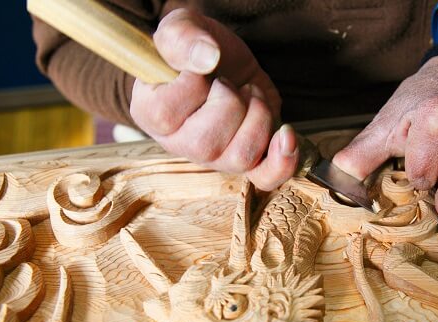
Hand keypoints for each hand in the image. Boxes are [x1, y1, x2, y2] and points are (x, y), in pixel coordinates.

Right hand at [130, 8, 298, 190]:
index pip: (166, 114)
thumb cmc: (197, 49)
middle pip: (206, 144)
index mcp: (151, 114)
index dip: (192, 86)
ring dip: (257, 117)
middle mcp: (180, 144)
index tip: (200, 71)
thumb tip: (206, 58)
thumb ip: (182, 36)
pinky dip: (282, 160)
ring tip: (251, 95)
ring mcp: (215, 158)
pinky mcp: (248, 161)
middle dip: (230, 103)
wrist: (225, 60)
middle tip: (229, 83)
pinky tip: (286, 135)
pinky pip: (265, 177)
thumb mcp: (182, 27)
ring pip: (240, 156)